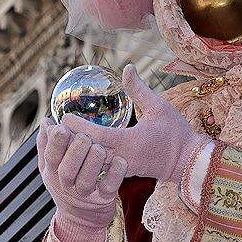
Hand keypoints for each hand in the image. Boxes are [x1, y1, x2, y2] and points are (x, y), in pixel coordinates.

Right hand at [37, 117, 126, 241]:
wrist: (80, 220)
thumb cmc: (67, 184)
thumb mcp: (52, 168)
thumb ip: (47, 144)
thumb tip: (46, 121)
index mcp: (52, 172)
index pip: (50, 157)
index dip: (55, 143)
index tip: (62, 126)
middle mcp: (66, 185)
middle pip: (66, 170)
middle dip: (75, 152)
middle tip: (84, 137)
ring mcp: (85, 194)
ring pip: (86, 181)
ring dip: (93, 162)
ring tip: (99, 147)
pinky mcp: (103, 199)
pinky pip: (109, 188)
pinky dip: (115, 174)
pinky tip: (120, 160)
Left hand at [62, 64, 205, 182]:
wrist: (189, 162)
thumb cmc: (177, 133)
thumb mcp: (160, 107)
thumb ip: (140, 89)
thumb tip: (128, 67)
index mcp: (129, 142)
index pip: (95, 136)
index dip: (77, 127)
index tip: (62, 117)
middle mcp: (122, 158)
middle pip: (87, 152)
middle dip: (69, 141)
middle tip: (52, 128)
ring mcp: (122, 169)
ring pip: (92, 163)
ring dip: (76, 152)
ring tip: (60, 140)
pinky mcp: (124, 173)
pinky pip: (100, 168)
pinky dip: (88, 159)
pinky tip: (79, 151)